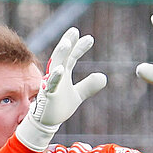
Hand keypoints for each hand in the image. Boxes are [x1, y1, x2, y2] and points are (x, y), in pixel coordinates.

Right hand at [16, 28, 106, 151]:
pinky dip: (56, 76)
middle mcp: (56, 75)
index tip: (90, 38)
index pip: (72, 56)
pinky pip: (51, 84)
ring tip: (67, 43)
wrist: (47, 122)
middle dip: (68, 42)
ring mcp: (50, 83)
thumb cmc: (59, 106)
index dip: (79, 47)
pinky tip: (61, 69)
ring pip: (54, 65)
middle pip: (62, 55)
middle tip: (75, 31)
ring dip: (61, 54)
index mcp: (63, 73)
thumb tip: (104, 77)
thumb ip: (89, 85)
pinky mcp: (47, 94)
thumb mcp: (78, 95)